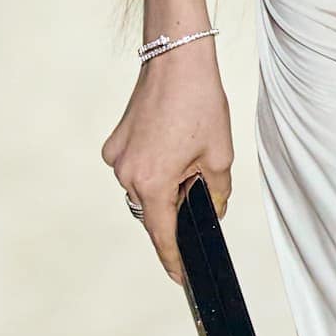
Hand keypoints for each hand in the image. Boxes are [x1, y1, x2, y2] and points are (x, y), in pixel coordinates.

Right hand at [101, 42, 232, 283]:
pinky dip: (154, 164)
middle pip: (154, 209)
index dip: (174, 259)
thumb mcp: (219, 154)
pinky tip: (174, 142)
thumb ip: (216, 191)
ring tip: (190, 153)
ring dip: (166, 183)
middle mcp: (127, 174)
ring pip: (145, 187)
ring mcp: (117, 157)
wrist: (175, 57)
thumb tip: (211, 211)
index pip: (163, 235)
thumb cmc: (198, 101)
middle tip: (201, 184)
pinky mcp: (116, 142)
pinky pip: (136, 166)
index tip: (182, 277)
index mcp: (153, 182)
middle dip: (177, 206)